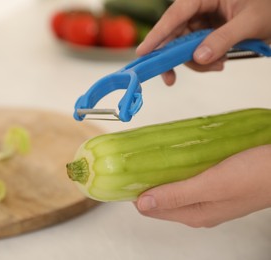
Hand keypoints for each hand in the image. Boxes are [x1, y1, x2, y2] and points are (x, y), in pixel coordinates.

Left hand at [135, 145, 270, 226]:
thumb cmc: (255, 175)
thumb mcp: (211, 185)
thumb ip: (176, 195)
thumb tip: (142, 204)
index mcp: (193, 214)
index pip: (149, 208)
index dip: (134, 191)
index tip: (124, 172)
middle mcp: (197, 209)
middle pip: (160, 196)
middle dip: (146, 180)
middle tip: (136, 158)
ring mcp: (206, 196)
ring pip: (172, 186)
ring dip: (160, 172)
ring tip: (151, 154)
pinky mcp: (215, 184)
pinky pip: (187, 177)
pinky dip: (177, 167)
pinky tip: (175, 154)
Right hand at [136, 0, 270, 85]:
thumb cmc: (270, 7)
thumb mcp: (250, 22)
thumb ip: (224, 39)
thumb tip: (199, 56)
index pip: (176, 14)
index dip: (158, 34)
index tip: (144, 51)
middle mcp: (200, 6)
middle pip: (175, 33)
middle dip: (176, 57)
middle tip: (169, 78)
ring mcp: (203, 19)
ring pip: (184, 45)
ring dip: (195, 61)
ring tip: (218, 65)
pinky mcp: (207, 31)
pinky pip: (196, 49)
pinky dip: (204, 61)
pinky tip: (219, 61)